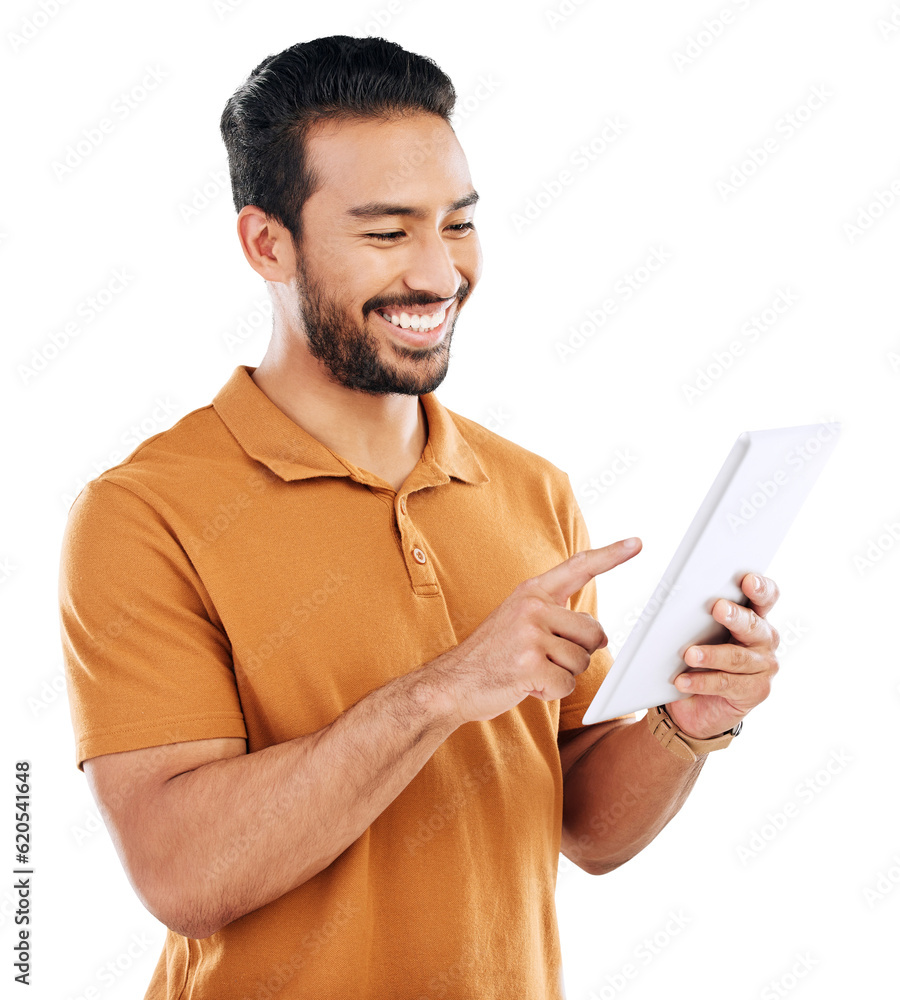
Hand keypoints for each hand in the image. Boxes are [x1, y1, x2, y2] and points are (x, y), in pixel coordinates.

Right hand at [430, 538, 641, 725]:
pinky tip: (526, 685)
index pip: (578, 568)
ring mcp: (530, 635)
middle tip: (544, 658)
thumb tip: (601, 636)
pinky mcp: (529, 664)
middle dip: (577, 653)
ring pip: (581, 661)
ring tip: (529, 670)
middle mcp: (532, 607)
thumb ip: (558, 620)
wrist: (452, 682)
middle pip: (592, 632)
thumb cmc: (492, 655)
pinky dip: (550, 692)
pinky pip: (567, 684)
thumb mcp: (520, 622)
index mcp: (531, 592)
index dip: (611, 555)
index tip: (637, 543)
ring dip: (561, 675)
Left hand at [667, 573, 780, 739]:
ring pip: (737, 657)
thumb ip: (698, 616)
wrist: (697, 701)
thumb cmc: (699, 656)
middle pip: (753, 624)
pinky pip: (726, 683)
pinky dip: (701, 682)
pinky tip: (682, 680)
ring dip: (711, 655)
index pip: (765, 597)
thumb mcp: (699, 632)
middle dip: (735, 616)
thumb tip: (677, 600)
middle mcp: (765, 638)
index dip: (760, 588)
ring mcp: (764, 666)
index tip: (747, 580)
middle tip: (718, 608)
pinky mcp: (756, 690)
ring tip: (689, 654)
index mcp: (754, 615)